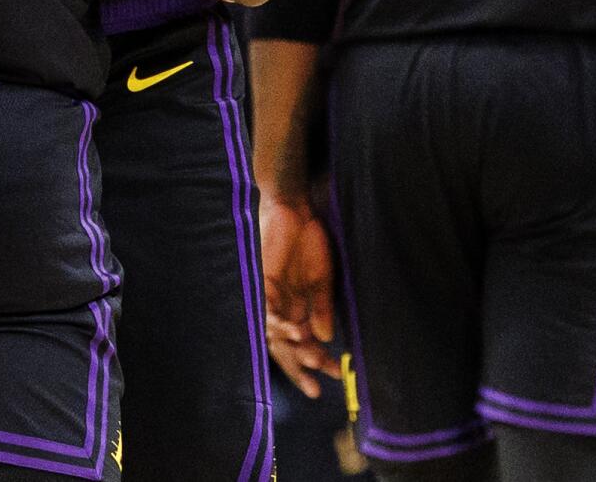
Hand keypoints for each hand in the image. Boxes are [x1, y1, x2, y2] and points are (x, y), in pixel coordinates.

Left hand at [260, 196, 339, 397]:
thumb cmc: (309, 239)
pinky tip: (295, 331)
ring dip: (293, 348)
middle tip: (315, 388)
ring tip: (312, 358)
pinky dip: (280, 322)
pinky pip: (268, 308)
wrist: (295, 208)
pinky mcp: (262, 281)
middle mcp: (282, 307)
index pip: (303, 344)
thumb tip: (325, 338)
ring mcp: (271, 295)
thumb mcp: (323, 277)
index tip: (333, 380)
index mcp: (298, 308)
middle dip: (301, 368)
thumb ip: (322, 307)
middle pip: (286, 347)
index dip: (316, 363)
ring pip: (276, 333)